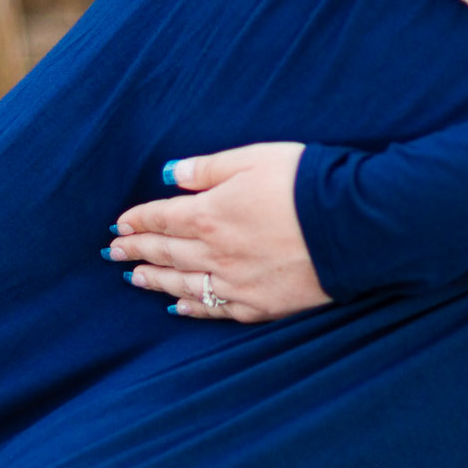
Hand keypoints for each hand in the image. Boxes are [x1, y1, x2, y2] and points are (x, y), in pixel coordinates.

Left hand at [108, 142, 326, 321]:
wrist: (353, 226)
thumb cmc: (307, 182)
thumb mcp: (255, 158)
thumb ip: (209, 168)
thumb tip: (171, 172)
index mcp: (211, 213)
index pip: (163, 217)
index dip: (138, 220)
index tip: (119, 224)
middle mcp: (216, 253)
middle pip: (166, 252)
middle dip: (137, 250)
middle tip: (114, 252)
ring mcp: (236, 282)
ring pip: (183, 283)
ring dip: (155, 280)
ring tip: (134, 277)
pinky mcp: (260, 305)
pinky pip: (215, 309)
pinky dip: (192, 308)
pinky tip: (178, 308)